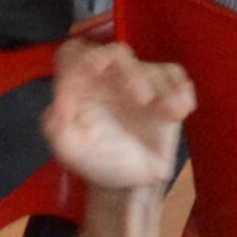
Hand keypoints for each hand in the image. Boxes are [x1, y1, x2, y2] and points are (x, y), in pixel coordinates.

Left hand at [44, 36, 194, 196]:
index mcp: (80, 84)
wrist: (130, 183)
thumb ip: (56, 126)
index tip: (94, 67)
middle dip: (130, 72)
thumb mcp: (69, 148)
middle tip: (141, 99)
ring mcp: (138, 83)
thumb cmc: (96, 160)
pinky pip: (175, 77)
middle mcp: (108, 77)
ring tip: (169, 113)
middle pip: (117, 54)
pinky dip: (181, 90)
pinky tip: (180, 110)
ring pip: (150, 66)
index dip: (82, 55)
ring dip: (161, 85)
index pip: (75, 53)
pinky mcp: (164, 93)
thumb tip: (59, 104)